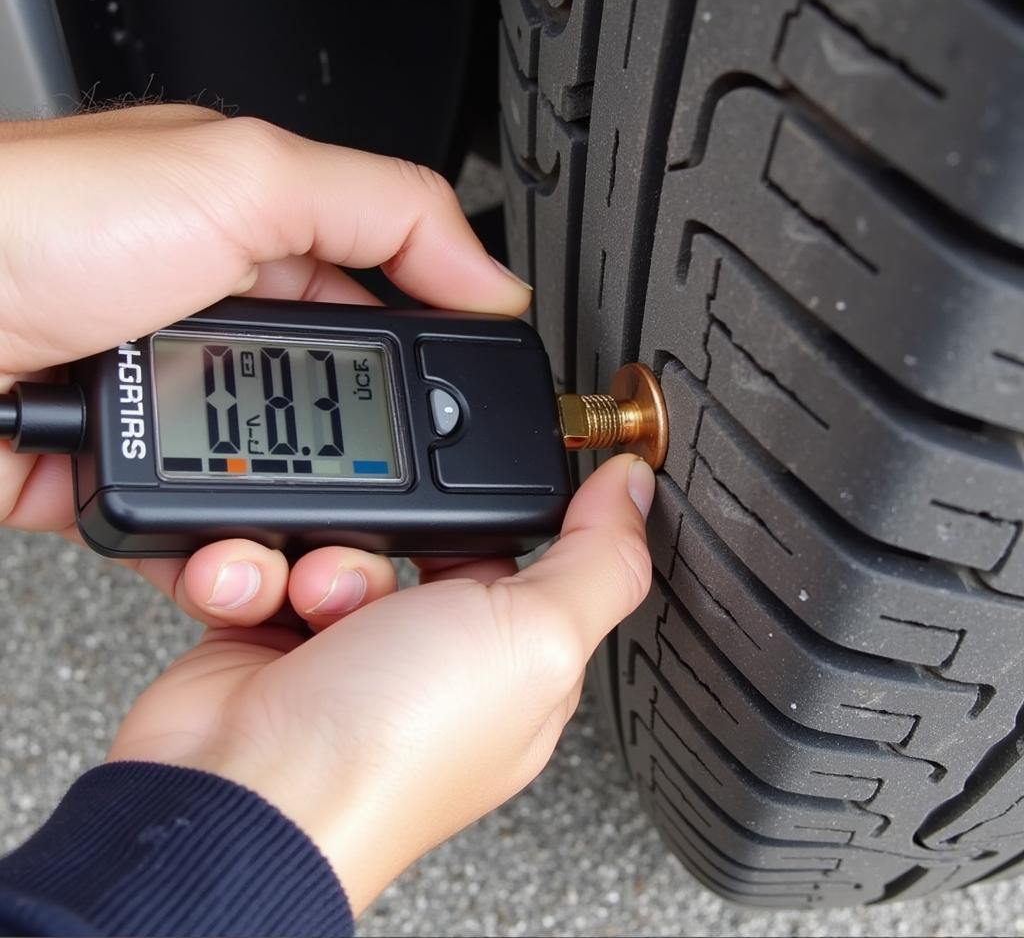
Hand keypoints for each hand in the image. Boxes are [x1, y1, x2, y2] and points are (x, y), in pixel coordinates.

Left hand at [0, 104, 530, 621]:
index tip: (465, 418)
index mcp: (256, 237)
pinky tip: (229, 563)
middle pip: (329, 410)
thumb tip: (492, 275)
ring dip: (292, 529)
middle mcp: (212, 320)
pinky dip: (216, 558)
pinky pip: (192, 530)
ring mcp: (166, 401)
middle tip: (392, 509)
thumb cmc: (26, 222)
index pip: (381, 303)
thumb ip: (388, 209)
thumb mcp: (240, 177)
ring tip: (308, 552)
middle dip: (366, 465)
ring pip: (267, 484)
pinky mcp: (117, 474)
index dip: (428, 361)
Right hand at [108, 453, 654, 913]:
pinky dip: (243, 569)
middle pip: (414, 536)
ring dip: (315, 554)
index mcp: (506, 655)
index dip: (489, 515)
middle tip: (375, 568)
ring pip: (335, 539)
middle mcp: (426, 652)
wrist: (241, 797)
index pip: (514, 551)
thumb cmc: (392, 750)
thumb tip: (634, 486)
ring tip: (308, 599)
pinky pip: (262, 560)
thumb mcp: (534, 641)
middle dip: (386, 534)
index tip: (463, 490)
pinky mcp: (269, 635)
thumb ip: (598, 560)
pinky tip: (250, 598)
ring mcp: (343, 645)